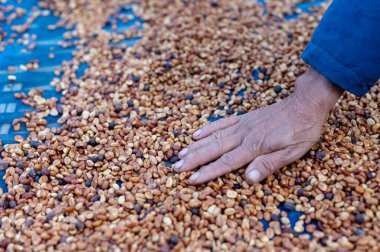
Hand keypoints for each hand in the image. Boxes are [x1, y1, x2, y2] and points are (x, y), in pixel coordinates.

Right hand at [174, 67, 342, 184]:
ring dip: (196, 146)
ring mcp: (242, 125)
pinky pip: (222, 123)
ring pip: (214, 137)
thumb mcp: (293, 152)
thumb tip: (248, 178)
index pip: (226, 162)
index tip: (191, 179)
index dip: (207, 172)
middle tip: (175, 167)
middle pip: (213, 149)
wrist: (305, 103)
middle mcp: (244, 135)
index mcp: (255, 146)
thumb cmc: (302, 131)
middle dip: (193, 159)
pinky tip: (196, 134)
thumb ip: (269, 164)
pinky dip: (208, 128)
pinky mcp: (244, 118)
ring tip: (180, 153)